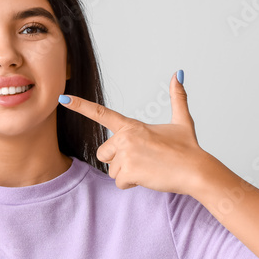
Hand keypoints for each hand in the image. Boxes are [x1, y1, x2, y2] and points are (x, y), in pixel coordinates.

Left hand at [59, 72, 209, 193]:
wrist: (196, 170)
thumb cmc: (188, 148)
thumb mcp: (182, 121)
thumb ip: (177, 98)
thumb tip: (179, 74)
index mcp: (132, 126)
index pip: (101, 114)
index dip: (80, 106)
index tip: (63, 99)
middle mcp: (125, 138)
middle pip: (103, 153)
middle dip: (118, 161)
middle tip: (142, 159)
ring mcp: (126, 154)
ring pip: (111, 170)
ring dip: (127, 174)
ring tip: (148, 168)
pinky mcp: (129, 171)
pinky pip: (120, 182)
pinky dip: (132, 184)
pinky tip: (148, 177)